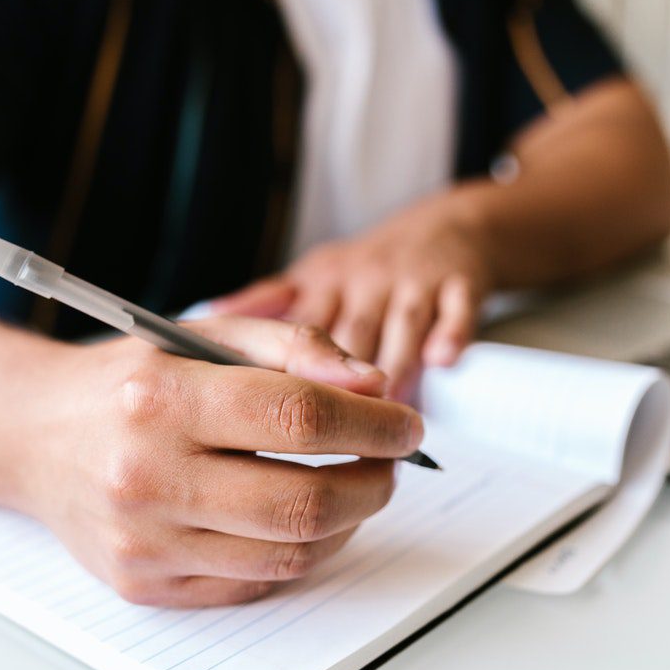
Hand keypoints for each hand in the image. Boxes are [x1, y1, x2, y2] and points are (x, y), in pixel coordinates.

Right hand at [14, 316, 422, 606]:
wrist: (32, 436)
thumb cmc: (129, 381)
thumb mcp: (204, 334)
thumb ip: (294, 347)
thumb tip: (372, 385)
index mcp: (162, 398)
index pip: (299, 416)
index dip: (373, 422)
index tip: (407, 423)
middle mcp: (145, 475)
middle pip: (303, 500)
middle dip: (373, 482)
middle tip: (390, 462)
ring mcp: (142, 541)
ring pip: (289, 552)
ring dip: (348, 522)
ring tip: (357, 486)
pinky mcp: (144, 583)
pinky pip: (255, 581)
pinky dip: (302, 552)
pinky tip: (310, 519)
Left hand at [210, 196, 493, 399]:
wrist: (449, 228)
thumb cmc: (372, 268)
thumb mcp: (315, 277)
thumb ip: (266, 304)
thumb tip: (207, 319)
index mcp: (324, 285)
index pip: (301, 332)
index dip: (294, 378)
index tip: (279, 421)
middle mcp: (365, 280)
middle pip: (350, 335)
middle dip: (344, 390)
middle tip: (335, 441)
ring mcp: (414, 281)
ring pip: (400, 325)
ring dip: (393, 368)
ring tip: (385, 425)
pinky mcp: (462, 281)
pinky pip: (458, 308)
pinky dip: (451, 332)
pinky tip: (441, 360)